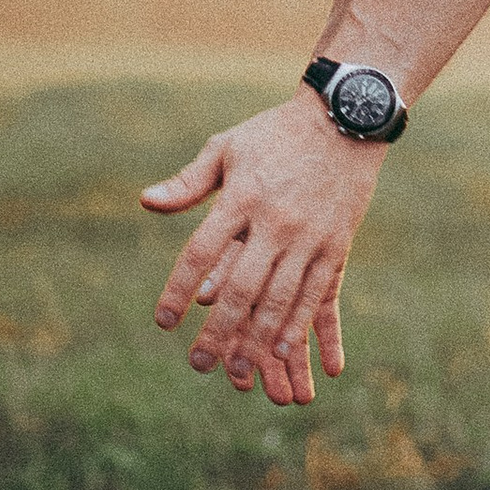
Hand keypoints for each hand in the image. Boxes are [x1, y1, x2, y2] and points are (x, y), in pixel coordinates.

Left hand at [140, 92, 383, 400]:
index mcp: (240, 197)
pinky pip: (315, 294)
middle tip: (198, 363)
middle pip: (240, 287)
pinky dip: (297, 324)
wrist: (343, 119)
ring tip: (238, 369)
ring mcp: (308, 236)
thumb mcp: (227, 148)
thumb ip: (188, 182)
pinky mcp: (337, 245)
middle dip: (218, 331)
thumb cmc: (274, 134)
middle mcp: (274, 221)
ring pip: (279, 298)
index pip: (200, 252)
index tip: (164, 321)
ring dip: (257, 338)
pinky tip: (283, 350)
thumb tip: (145, 203)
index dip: (179, 290)